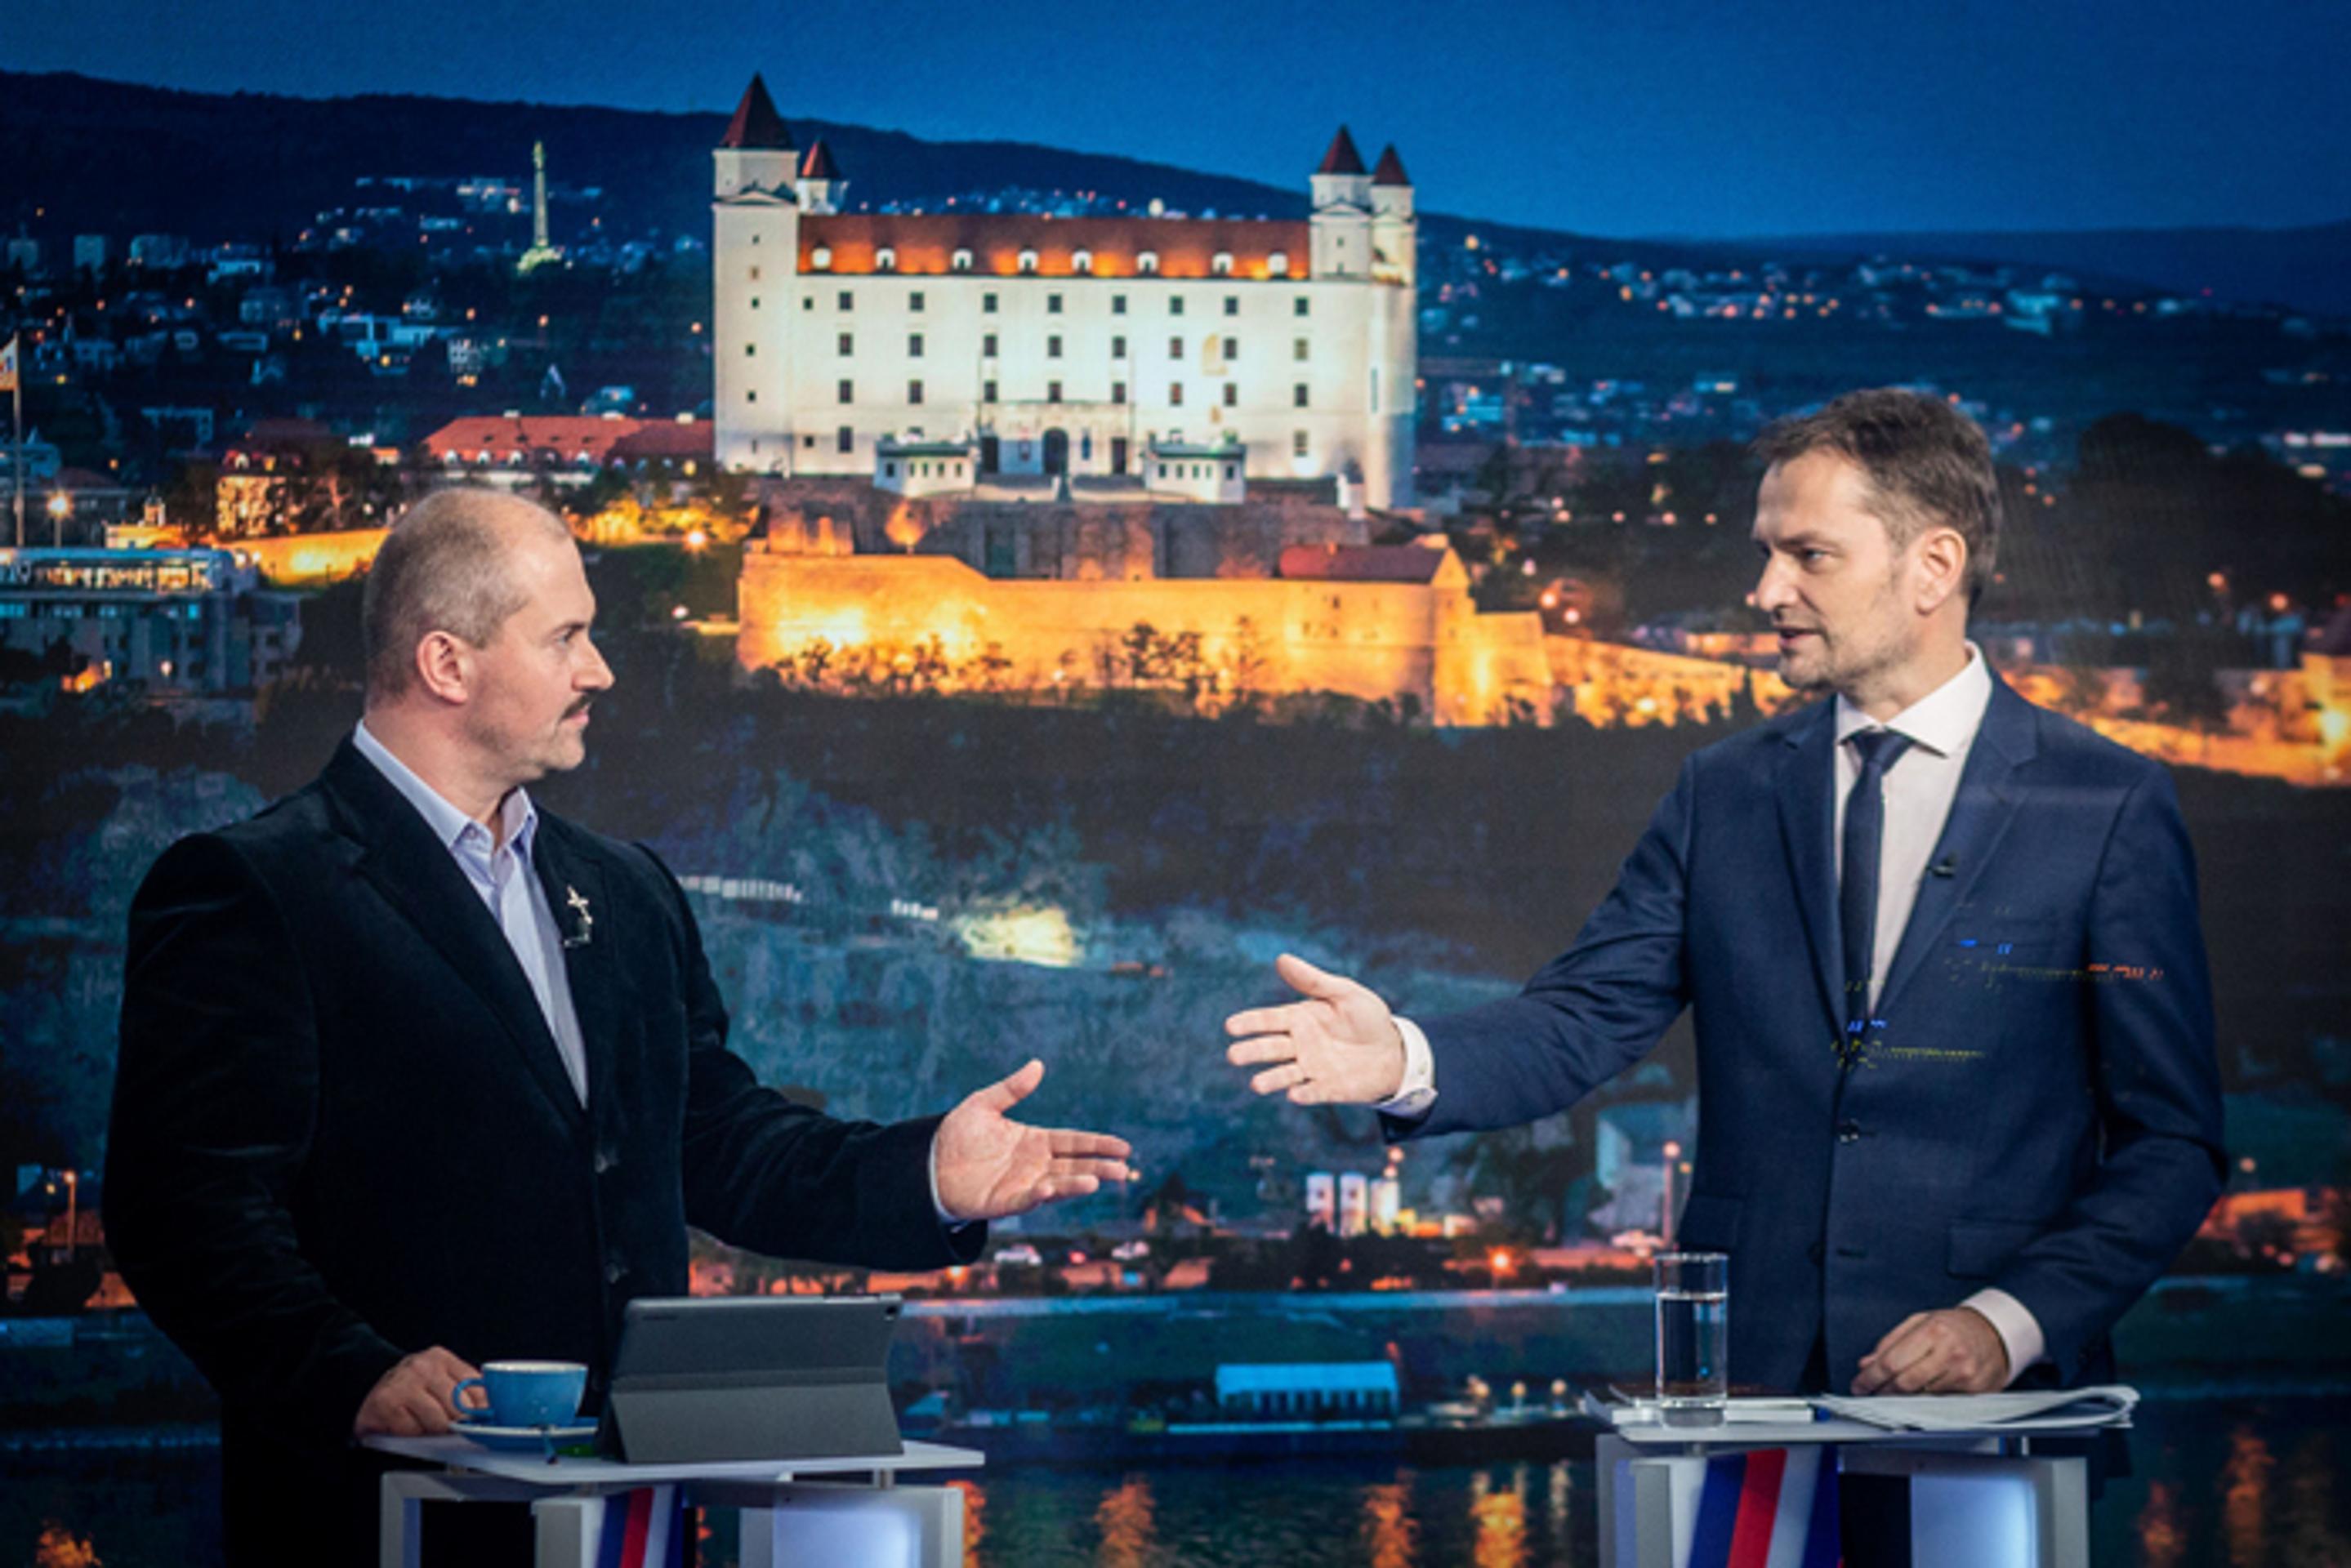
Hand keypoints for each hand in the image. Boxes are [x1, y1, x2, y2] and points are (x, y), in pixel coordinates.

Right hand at [353, 1346, 484, 1437]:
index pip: (476, 1387)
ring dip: (431, 1430)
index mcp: (440, 1358)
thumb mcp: (440, 1379)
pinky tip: (404, 1422)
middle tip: (445, 1423)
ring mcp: (403, 1384)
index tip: (480, 1421)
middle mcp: (422, 1367)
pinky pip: (413, 1431)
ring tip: (421, 1420)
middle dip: (455, 1422)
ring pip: (437, 1422)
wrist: (365, 1383)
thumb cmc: (410, 1386)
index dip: (480, 1409)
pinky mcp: (386, 1404)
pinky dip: (411, 1433)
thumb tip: (490, 1409)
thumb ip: (465, 1389)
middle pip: (459, 1408)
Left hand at [933, 1059, 1132, 1221]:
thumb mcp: (984, 1104)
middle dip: (1099, 1167)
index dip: (1098, 1144)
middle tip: (1123, 1169)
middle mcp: (1034, 1165)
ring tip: (1096, 1180)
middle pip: (1074, 1165)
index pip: (1074, 1142)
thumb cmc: (958, 1135)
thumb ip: (1012, 1088)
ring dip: (1076, 1184)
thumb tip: (1037, 1065)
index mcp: (1035, 1141)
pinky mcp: (1004, 1202)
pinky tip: (1049, 1188)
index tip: (1123, 1147)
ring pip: (1056, 1185)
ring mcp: (1022, 1184)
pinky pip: (1024, 1200)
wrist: (928, 1163)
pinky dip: (1038, 1195)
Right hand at [1223, 953, 1406, 1105]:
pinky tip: (1294, 1094)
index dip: (1250, 1023)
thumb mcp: (1344, 993)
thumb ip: (1313, 981)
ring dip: (1271, 1079)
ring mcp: (1312, 1068)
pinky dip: (1304, 1094)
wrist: (1394, 1050)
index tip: (1231, 1026)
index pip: (1268, 1020)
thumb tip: (1281, 959)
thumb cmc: (1367, 1018)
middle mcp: (1300, 1045)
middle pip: (1271, 1048)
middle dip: (1252, 1052)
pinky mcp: (1328, 1088)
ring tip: (1256, 1084)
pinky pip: (1313, 1092)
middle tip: (1233, 1056)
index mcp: (1299, 1019)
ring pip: (1285, 1074)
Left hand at [1852, 1307, 2010, 1394]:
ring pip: (1921, 1396)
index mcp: (1933, 1331)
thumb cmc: (1955, 1326)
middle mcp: (1950, 1353)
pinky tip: (1914, 1397)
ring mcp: (1965, 1374)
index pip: (1892, 1362)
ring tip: (1889, 1393)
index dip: (1870, 1378)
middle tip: (1870, 1392)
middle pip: (1905, 1383)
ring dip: (1900, 1399)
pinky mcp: (1975, 1391)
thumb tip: (1866, 1364)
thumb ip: (1891, 1342)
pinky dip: (1922, 1401)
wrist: (1996, 1333)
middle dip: (1882, 1391)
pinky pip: (1939, 1402)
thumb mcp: (1920, 1321)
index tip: (1859, 1385)